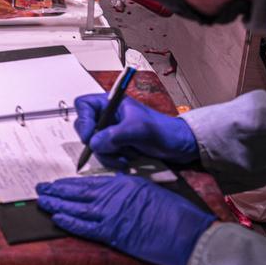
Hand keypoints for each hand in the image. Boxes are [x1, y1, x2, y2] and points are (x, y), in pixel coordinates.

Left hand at [36, 175, 214, 264]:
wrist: (188, 232)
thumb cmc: (176, 213)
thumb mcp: (150, 190)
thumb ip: (129, 188)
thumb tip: (115, 188)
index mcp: (123, 183)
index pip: (89, 181)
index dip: (70, 183)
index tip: (57, 183)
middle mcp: (114, 195)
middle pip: (78, 192)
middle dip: (57, 191)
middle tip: (41, 189)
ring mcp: (112, 213)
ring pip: (76, 207)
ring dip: (57, 204)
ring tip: (42, 202)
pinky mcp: (113, 232)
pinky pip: (84, 227)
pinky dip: (69, 222)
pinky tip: (57, 218)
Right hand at [74, 94, 198, 168]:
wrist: (181, 146)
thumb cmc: (164, 131)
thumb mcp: (140, 130)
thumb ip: (115, 135)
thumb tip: (93, 143)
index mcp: (112, 103)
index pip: (84, 105)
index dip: (84, 120)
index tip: (91, 137)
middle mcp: (108, 116)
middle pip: (86, 127)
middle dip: (96, 142)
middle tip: (110, 150)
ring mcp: (112, 132)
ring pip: (94, 145)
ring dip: (107, 155)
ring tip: (125, 158)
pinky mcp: (116, 146)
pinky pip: (104, 154)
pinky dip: (112, 160)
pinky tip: (127, 162)